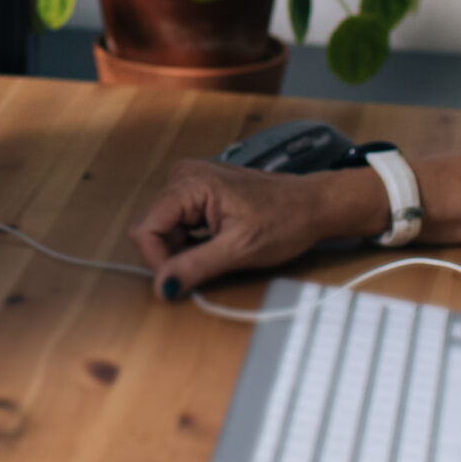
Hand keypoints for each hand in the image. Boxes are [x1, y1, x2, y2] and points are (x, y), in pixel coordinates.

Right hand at [125, 159, 382, 299]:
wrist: (314, 205)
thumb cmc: (286, 220)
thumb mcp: (240, 249)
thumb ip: (195, 266)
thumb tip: (162, 286)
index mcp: (190, 183)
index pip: (146, 229)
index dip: (159, 260)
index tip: (181, 280)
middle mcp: (183, 176)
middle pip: (152, 228)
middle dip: (172, 255)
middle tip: (209, 265)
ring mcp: (190, 182)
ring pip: (163, 229)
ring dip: (183, 249)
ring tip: (218, 251)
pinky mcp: (197, 192)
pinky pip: (177, 223)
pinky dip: (191, 241)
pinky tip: (217, 243)